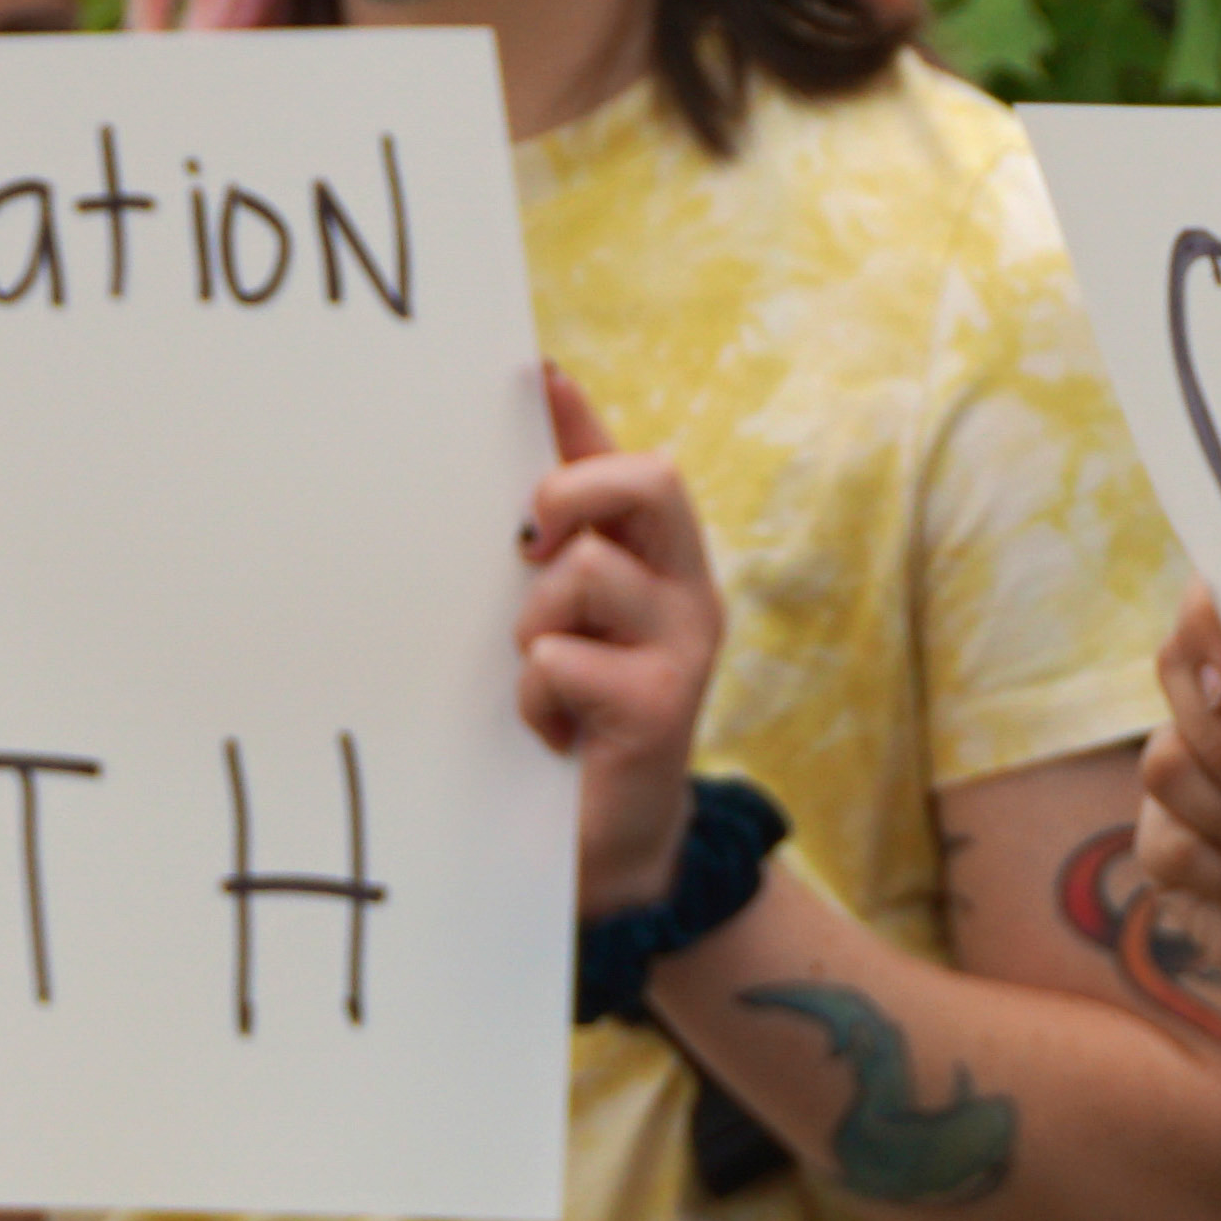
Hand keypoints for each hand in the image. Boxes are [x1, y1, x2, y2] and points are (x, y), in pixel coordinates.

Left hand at [518, 368, 723, 914]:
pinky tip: (553, 732)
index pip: (636, 462)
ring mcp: (684, 647)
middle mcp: (691, 592)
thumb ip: (563, 526)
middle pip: (651, 479)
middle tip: (530, 546)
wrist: (611, 844)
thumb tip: (540, 401)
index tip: (533, 376)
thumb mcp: (570, 611)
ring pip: (586, 570)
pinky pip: (560, 659)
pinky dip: (534, 698)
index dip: (583, 418)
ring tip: (541, 675)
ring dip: (536, 622)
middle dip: (570, 493)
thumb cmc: (582, 714)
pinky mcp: (659, 706)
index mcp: (665, 561)